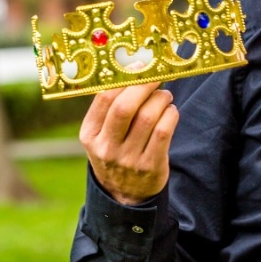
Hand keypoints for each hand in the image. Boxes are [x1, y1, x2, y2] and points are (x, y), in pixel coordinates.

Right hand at [79, 81, 178, 205]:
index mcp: (90, 135)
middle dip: (144, 85)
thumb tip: (133, 69)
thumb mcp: (101, 135)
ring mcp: (128, 159)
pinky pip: (163, 132)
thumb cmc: (115, 152)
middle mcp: (106, 148)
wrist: (124, 195)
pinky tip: (170, 112)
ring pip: (148, 117)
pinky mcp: (150, 166)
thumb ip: (111, 108)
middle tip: (156, 76)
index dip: (124, 79)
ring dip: (161, 99)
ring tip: (165, 96)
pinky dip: (170, 115)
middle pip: (125, 107)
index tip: (138, 66)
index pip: (104, 99)